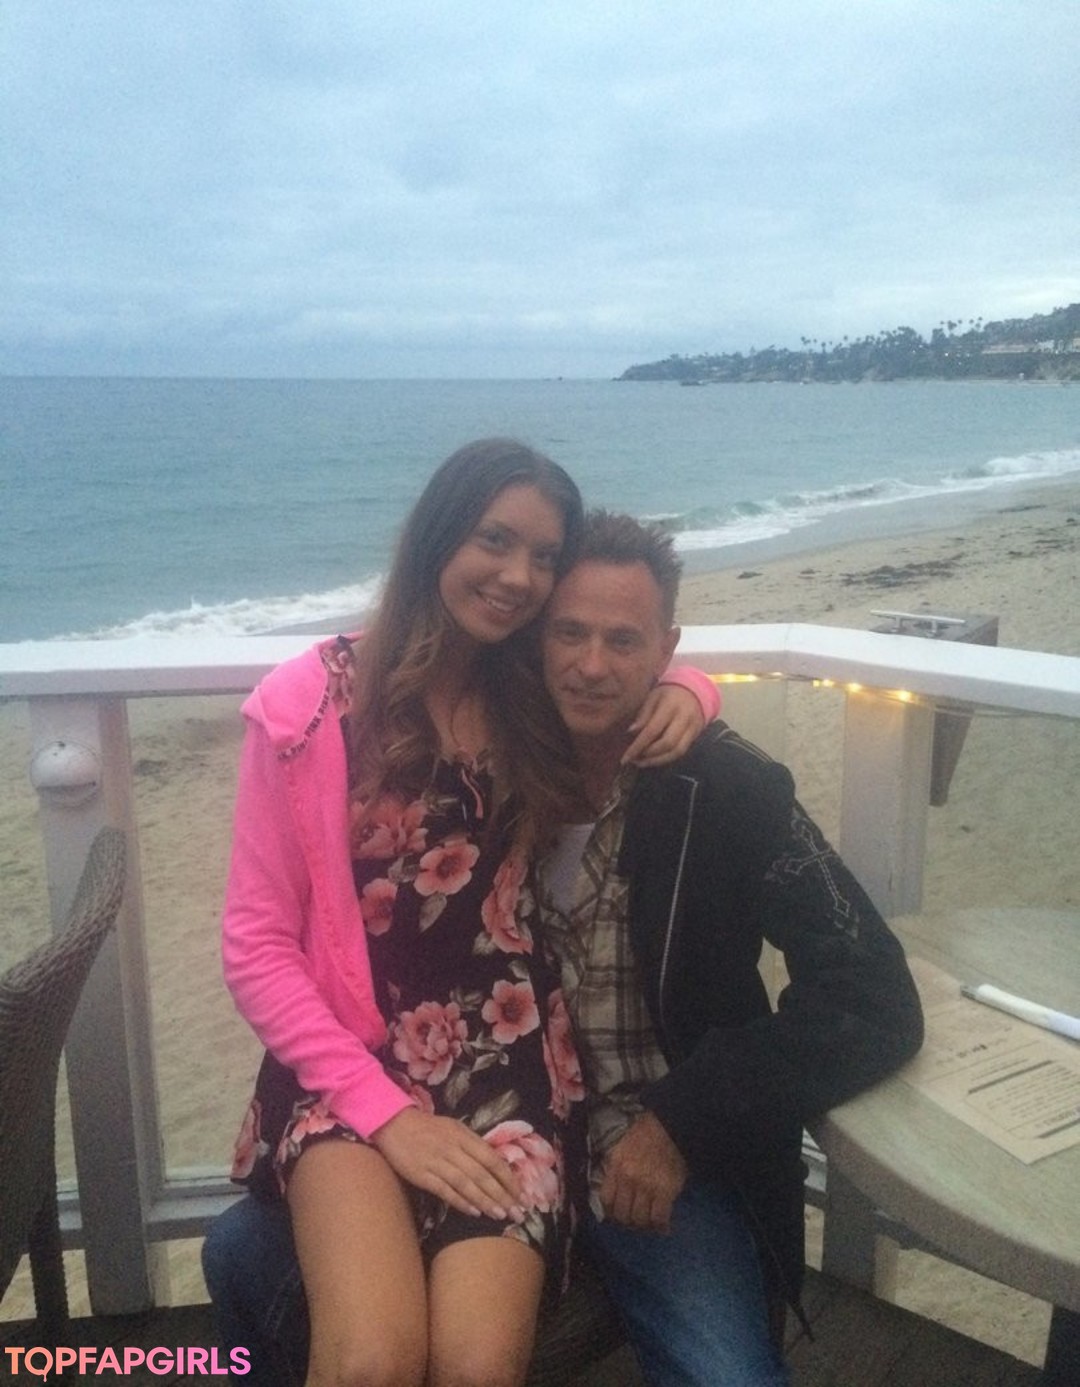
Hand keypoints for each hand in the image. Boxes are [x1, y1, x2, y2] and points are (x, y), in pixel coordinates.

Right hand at [370, 1107, 524, 1220]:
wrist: (394, 1124)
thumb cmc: (428, 1128)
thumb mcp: (454, 1128)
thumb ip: (472, 1144)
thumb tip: (495, 1163)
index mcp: (463, 1136)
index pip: (492, 1159)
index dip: (508, 1178)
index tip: (521, 1195)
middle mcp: (453, 1148)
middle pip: (482, 1174)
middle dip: (502, 1194)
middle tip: (517, 1212)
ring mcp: (437, 1162)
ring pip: (466, 1184)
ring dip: (485, 1201)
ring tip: (500, 1215)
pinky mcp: (421, 1174)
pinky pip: (445, 1190)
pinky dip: (461, 1202)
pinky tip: (474, 1212)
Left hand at [599, 1112, 687, 1232]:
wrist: (670, 1126)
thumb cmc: (645, 1134)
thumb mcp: (621, 1148)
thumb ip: (615, 1169)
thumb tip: (613, 1189)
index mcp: (616, 1167)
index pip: (606, 1200)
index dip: (611, 1212)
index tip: (617, 1215)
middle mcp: (628, 1179)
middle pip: (622, 1214)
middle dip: (628, 1222)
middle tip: (635, 1221)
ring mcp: (647, 1186)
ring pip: (639, 1219)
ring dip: (644, 1225)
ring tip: (649, 1223)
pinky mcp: (666, 1190)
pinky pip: (659, 1217)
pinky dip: (660, 1225)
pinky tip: (663, 1226)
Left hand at [622, 684, 704, 766]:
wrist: (695, 691)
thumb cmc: (668, 694)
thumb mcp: (652, 698)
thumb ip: (643, 715)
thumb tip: (631, 732)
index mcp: (670, 706)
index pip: (653, 730)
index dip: (638, 746)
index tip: (625, 757)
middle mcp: (684, 718)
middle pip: (667, 744)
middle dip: (649, 755)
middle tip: (633, 760)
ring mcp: (693, 728)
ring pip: (677, 751)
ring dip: (657, 761)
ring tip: (641, 763)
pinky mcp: (696, 736)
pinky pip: (681, 752)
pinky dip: (666, 758)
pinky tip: (653, 760)